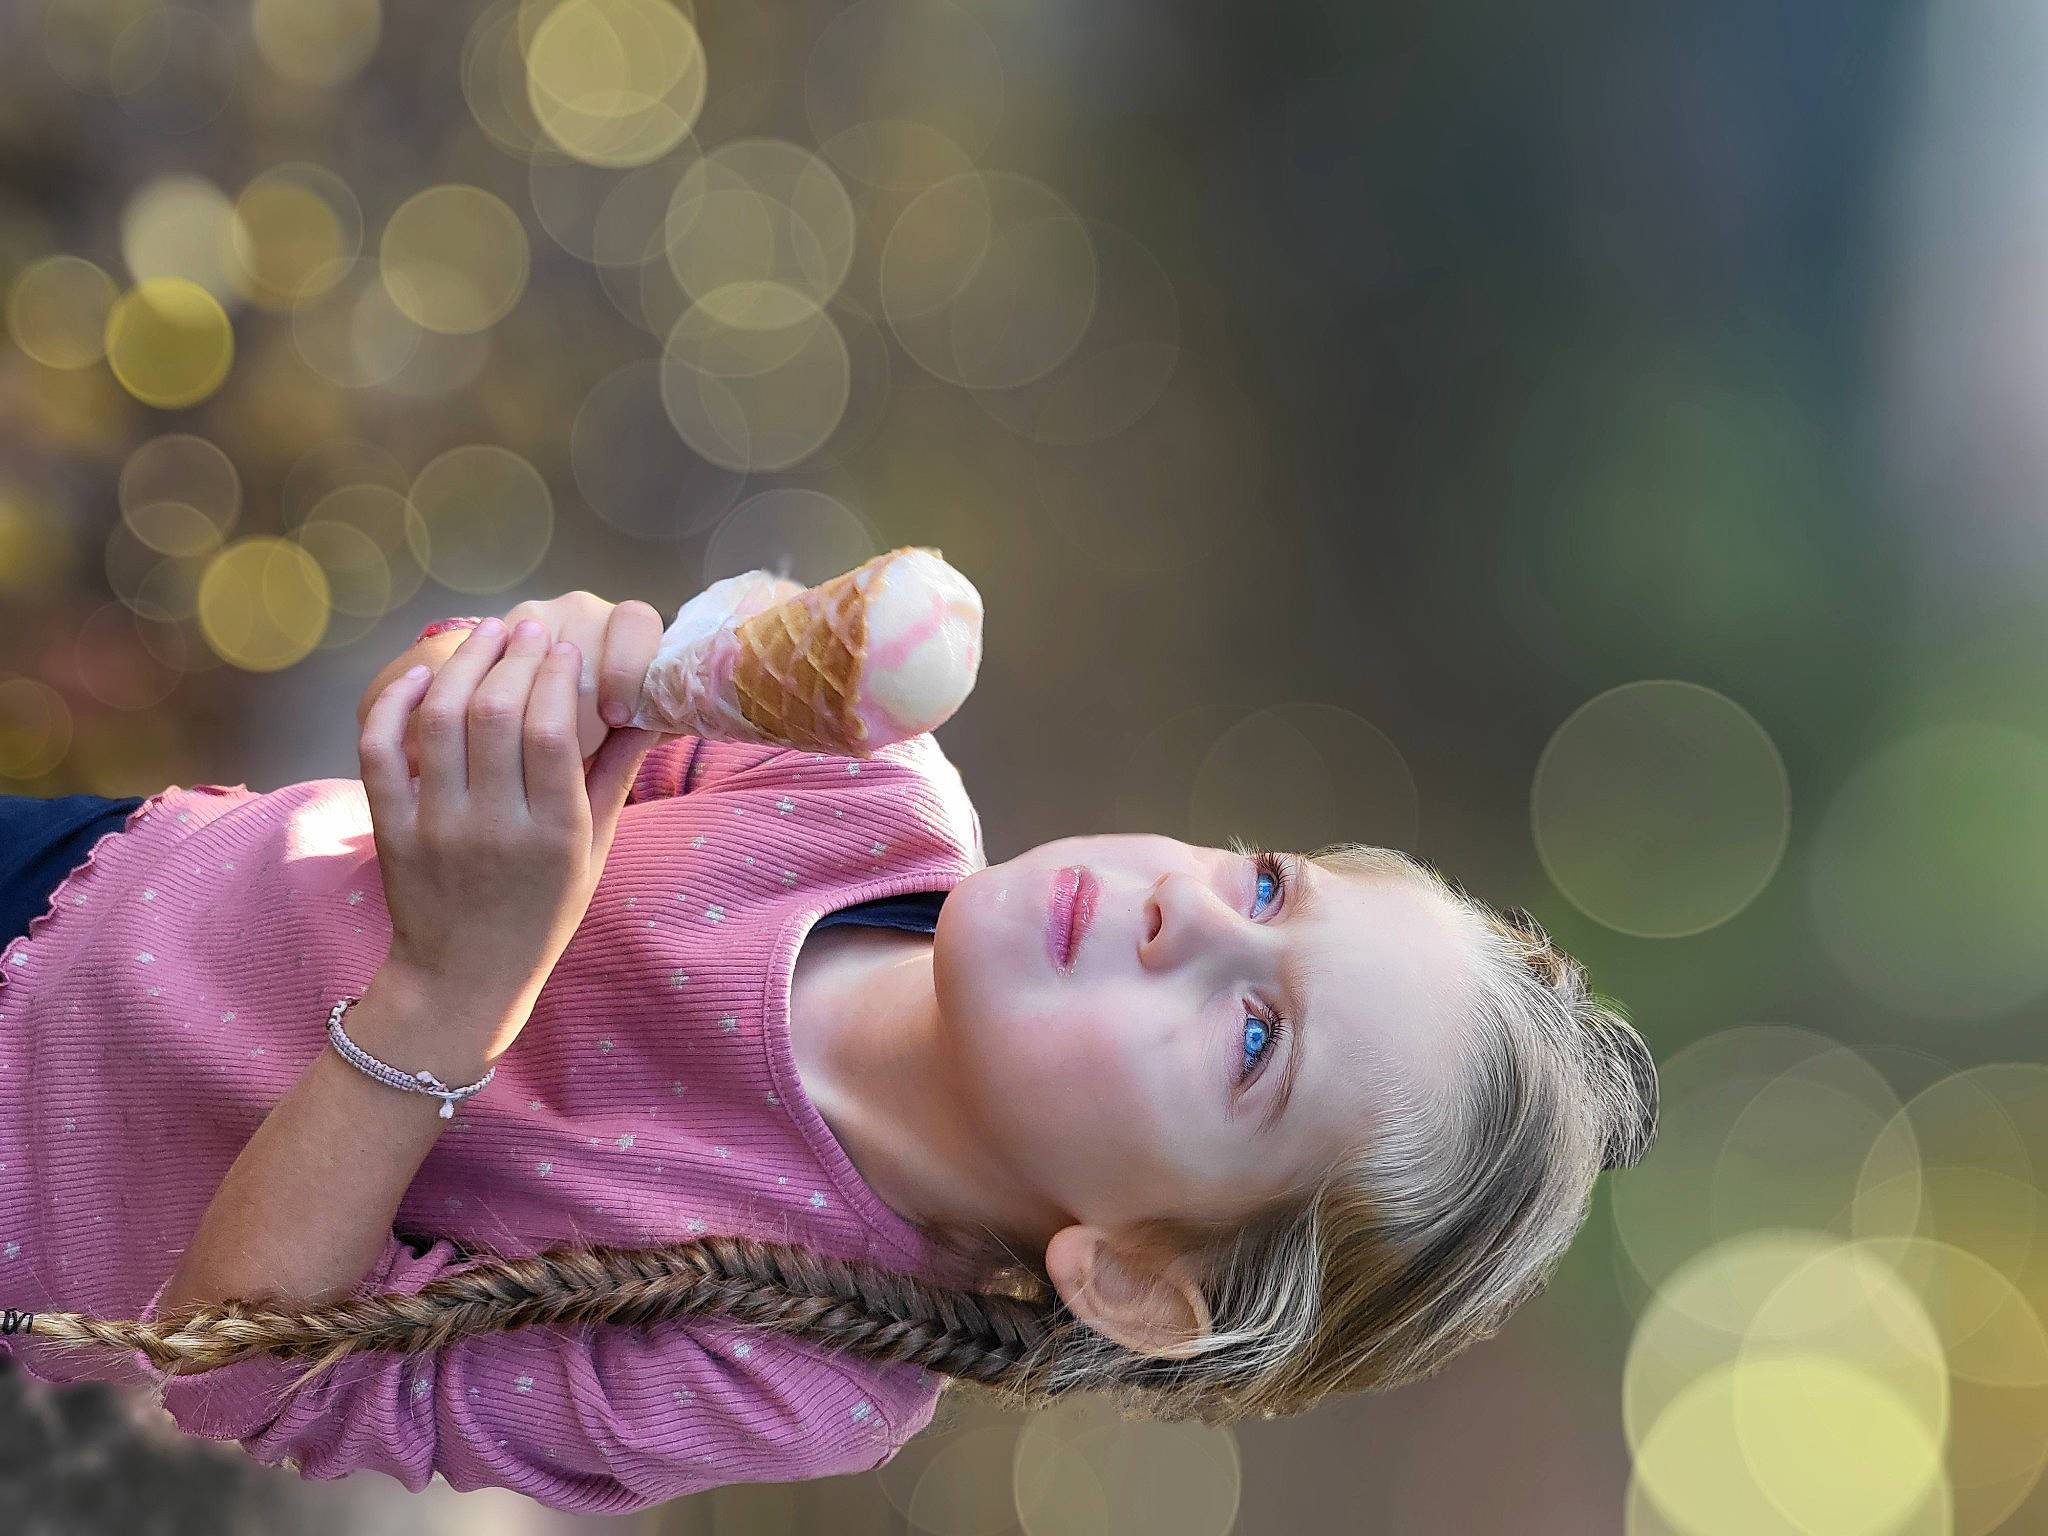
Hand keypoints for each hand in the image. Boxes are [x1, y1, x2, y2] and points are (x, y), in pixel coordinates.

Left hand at [359, 618, 662, 1062]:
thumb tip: (645, 709)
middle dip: (513, 656)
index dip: (554, 676)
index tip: (563, 647)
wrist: (463, 980)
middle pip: (496, 714)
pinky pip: (380, 752)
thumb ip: (615, 777)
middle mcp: (494, 827)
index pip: (551, 731)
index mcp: (554, 834)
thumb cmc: (542, 914)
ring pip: (440, 720)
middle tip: (526, 627)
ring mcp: (436, 827)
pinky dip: (395, 704)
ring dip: (462, 664)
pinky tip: (423, 675)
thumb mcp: (594, 852)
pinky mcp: (391, 830)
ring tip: (485, 633)